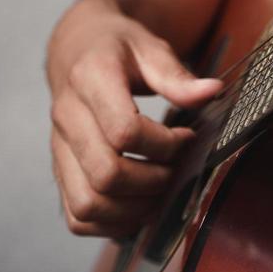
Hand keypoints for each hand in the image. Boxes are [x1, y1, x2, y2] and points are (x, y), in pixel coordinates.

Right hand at [45, 0, 220, 237]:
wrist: (76, 49)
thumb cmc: (118, 48)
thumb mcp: (149, 47)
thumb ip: (176, 74)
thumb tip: (213, 91)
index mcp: (89, 80)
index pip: (124, 131)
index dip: (164, 144)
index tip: (186, 138)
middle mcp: (66, 118)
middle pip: (105, 175)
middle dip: (152, 182)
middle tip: (176, 170)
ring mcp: (59, 149)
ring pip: (87, 204)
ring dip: (133, 209)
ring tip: (161, 191)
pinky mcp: (59, 171)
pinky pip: (76, 217)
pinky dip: (111, 224)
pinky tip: (138, 205)